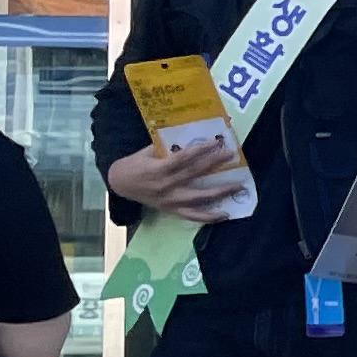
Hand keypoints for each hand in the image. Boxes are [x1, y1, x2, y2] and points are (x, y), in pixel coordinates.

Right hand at [106, 140, 248, 219]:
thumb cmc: (134, 165)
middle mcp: (167, 185)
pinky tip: (225, 214)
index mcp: (159, 168)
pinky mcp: (171, 210)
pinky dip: (209, 217)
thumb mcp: (146, 152)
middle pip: (195, 174)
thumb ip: (166, 147)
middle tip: (232, 156)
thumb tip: (190, 138)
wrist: (119, 185)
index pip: (185, 158)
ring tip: (237, 186)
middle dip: (215, 164)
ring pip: (198, 198)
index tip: (218, 142)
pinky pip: (192, 216)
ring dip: (219, 192)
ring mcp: (170, 200)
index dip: (202, 150)